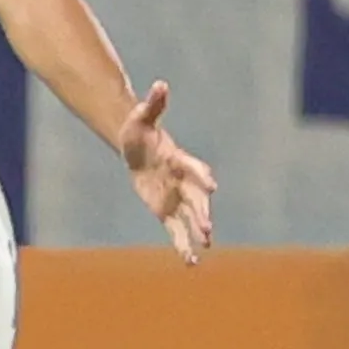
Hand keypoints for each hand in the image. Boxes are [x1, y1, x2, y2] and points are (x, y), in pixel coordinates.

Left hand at [119, 81, 215, 263]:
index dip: (202, 176)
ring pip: (191, 218)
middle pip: (197, 199)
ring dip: (198, 232)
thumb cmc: (139, 131)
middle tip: (208, 229)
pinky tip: (191, 263)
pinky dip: (183, 246)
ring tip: (206, 247)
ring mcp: (177, 198)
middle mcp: (183, 182)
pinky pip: (177, 231)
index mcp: (179, 159)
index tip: (211, 185)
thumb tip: (160, 84)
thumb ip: (153, 104)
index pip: (195, 168)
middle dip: (202, 213)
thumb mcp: (141, 118)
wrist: (137, 149)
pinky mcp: (167, 212)